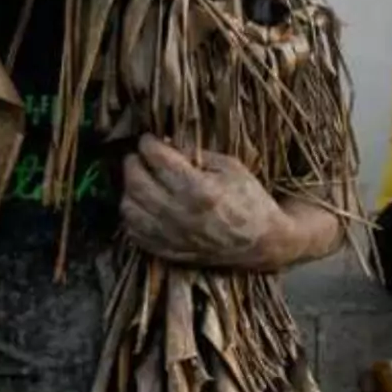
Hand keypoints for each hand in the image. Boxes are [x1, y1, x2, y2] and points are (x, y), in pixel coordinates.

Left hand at [120, 135, 285, 270]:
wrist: (262, 242)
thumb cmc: (249, 199)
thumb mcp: (230, 166)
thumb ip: (195, 153)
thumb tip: (165, 141)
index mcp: (199, 189)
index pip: (157, 158)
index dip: (148, 143)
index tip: (149, 139)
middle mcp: (181, 214)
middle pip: (136, 182)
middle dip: (133, 162)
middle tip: (140, 156)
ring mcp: (172, 236)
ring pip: (128, 208)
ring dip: (129, 189)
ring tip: (141, 180)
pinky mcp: (167, 252)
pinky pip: (133, 232)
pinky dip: (132, 215)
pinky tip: (143, 204)